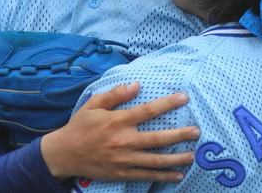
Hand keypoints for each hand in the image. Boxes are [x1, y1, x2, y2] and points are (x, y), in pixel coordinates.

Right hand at [40, 81, 198, 182]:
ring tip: (193, 155)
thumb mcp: (93, 104)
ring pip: (156, 160)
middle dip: (180, 135)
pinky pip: (147, 175)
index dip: (168, 103)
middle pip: (158, 138)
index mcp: (118, 121)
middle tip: (197, 131)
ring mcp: (124, 159)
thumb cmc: (80, 126)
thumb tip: (136, 85)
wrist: (64, 153)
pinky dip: (164, 176)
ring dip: (177, 158)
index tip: (184, 98)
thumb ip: (115, 94)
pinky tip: (178, 175)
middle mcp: (124, 140)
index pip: (148, 110)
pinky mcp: (122, 173)